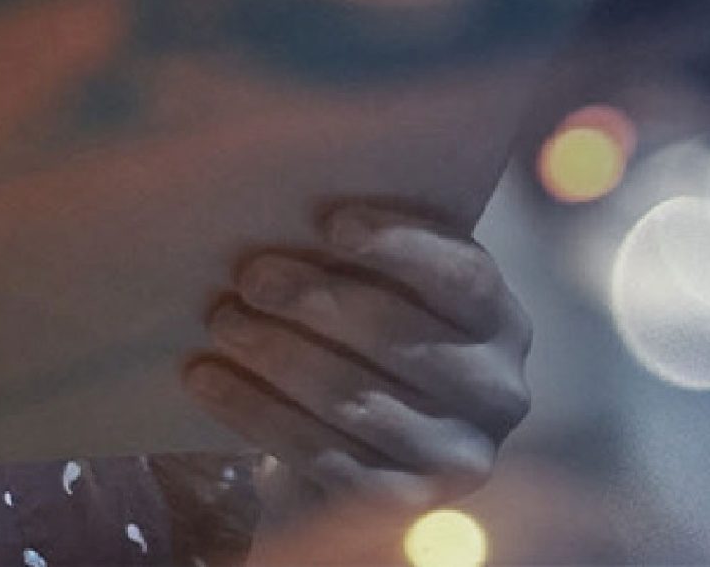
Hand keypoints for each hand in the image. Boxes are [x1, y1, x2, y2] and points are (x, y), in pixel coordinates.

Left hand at [180, 204, 532, 516]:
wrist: (361, 444)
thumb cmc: (369, 336)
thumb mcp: (388, 290)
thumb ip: (365, 255)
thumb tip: (290, 206)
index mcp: (502, 321)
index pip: (463, 275)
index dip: (401, 246)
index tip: (331, 222)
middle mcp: (498, 392)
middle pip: (400, 337)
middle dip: (317, 301)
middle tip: (250, 276)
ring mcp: (456, 456)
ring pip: (356, 399)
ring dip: (278, 356)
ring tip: (223, 322)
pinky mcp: (403, 504)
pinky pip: (323, 455)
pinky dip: (257, 412)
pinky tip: (208, 379)